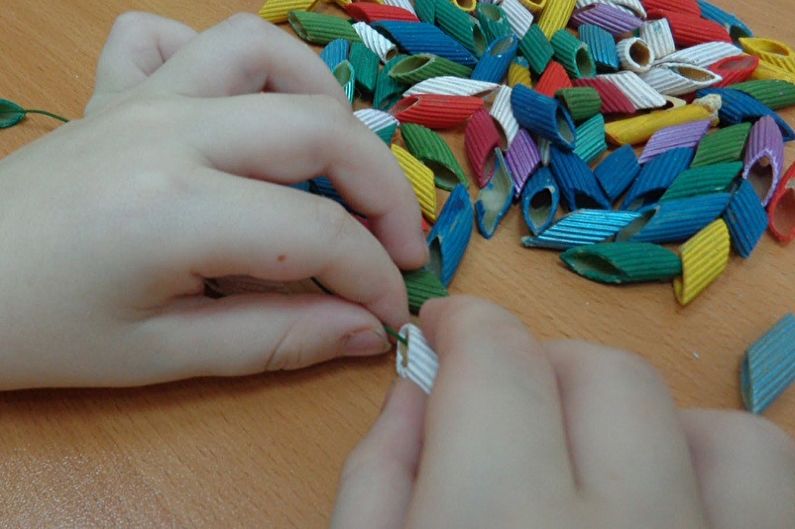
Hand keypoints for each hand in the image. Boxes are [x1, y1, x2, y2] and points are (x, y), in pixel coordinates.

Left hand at [0, 12, 426, 388]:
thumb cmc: (46, 333)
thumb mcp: (164, 357)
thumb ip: (277, 339)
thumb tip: (365, 331)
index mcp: (177, 209)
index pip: (320, 231)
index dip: (374, 275)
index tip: (390, 311)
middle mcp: (170, 131)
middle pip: (319, 126)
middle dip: (384, 189)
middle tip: (398, 244)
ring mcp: (141, 97)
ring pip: (261, 48)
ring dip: (321, 99)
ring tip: (335, 162)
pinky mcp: (117, 89)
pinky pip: (179, 37)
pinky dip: (227, 63)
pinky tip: (238, 115)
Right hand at [331, 296, 794, 528]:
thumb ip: (376, 474)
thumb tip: (416, 385)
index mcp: (501, 523)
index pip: (499, 360)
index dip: (466, 325)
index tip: (448, 332)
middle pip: (609, 378)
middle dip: (546, 372)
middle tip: (511, 416)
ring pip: (727, 437)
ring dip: (657, 431)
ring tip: (606, 476)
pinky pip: (780, 497)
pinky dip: (728, 485)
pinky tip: (678, 511)